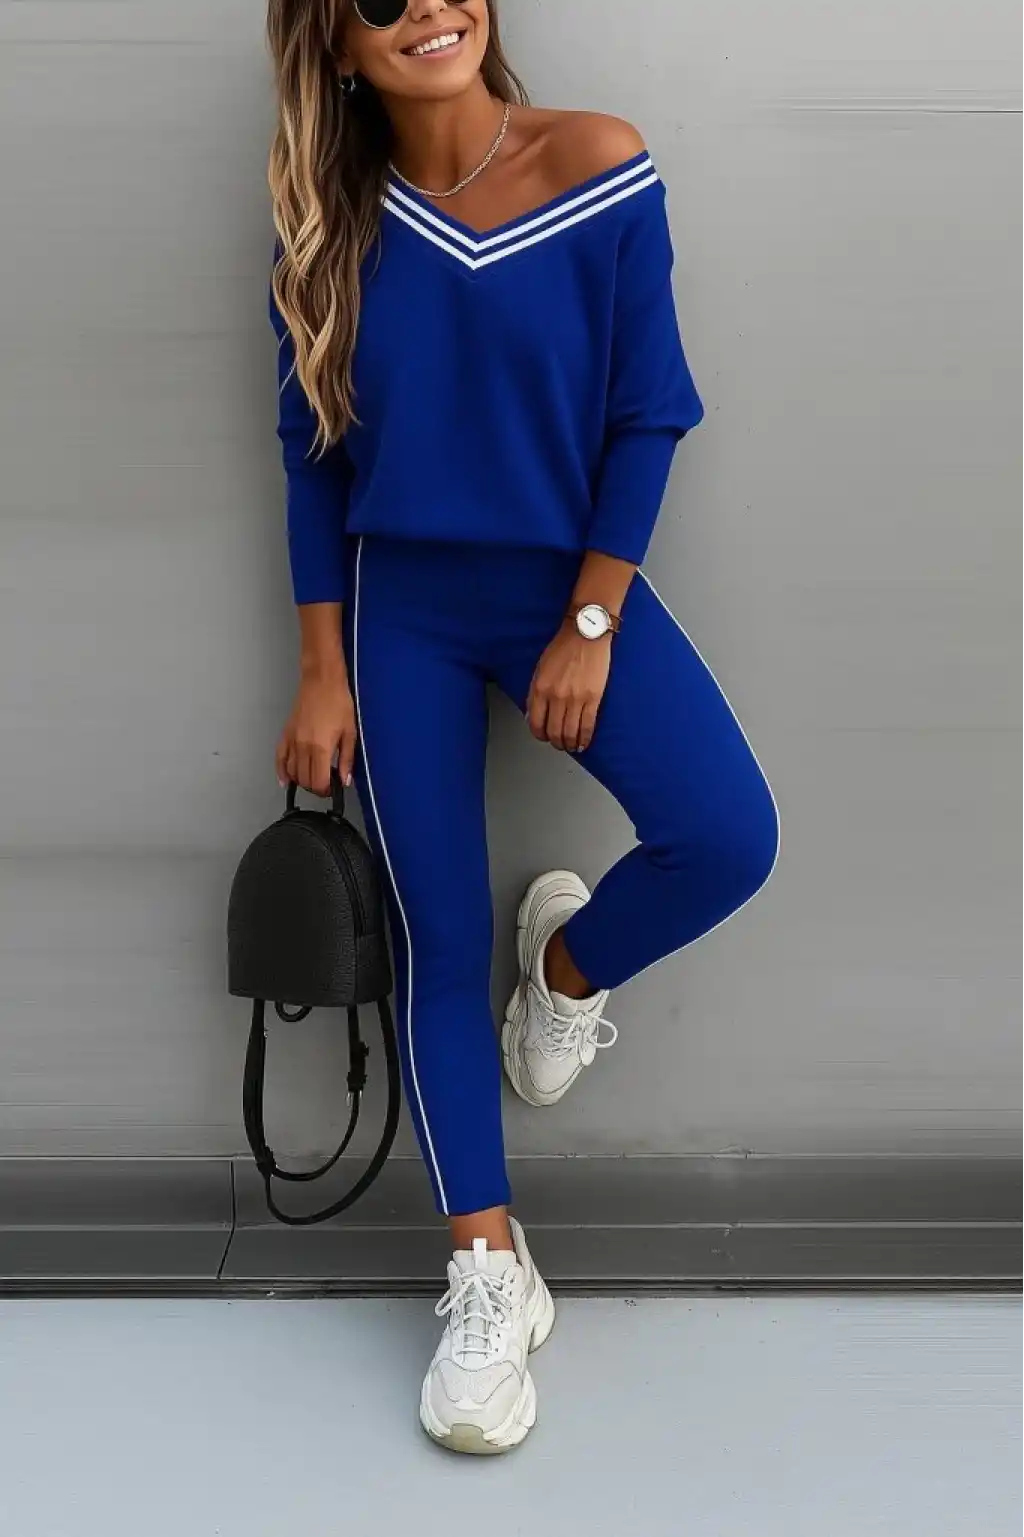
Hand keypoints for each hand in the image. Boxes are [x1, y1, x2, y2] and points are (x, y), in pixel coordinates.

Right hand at [275, 659, 357, 795]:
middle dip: (315, 787)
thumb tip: (345, 781)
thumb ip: (346, 759)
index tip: (334, 788)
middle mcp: (302, 747)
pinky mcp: (285, 734)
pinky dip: (281, 772)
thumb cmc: (339, 703)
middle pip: (304, 780)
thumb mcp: (350, 732)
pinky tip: (286, 780)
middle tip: (327, 783)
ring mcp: (291, 741)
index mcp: (320, 748)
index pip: (317, 782)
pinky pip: (279, 758)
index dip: (326, 790)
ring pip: (291, 772)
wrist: (322, 681)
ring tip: (314, 778)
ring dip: (302, 781)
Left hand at [526, 619, 611, 752]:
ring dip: (569, 744)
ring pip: (570, 733)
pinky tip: (583, 743)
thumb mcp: (540, 669)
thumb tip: (534, 715)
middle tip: (558, 744)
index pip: (535, 723)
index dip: (539, 735)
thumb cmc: (563, 647)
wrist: (585, 633)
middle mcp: (556, 697)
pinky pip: (588, 725)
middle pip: (553, 732)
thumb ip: (536, 692)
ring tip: (571, 746)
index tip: (543, 737)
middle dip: (555, 742)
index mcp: (540, 689)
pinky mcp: (593, 698)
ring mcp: (575, 699)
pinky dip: (585, 738)